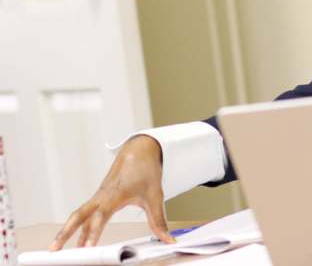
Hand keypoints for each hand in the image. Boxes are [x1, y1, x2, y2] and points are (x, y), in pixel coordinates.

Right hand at [50, 135, 176, 249]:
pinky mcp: (100, 197)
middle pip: (78, 216)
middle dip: (65, 233)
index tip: (88, 248)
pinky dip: (79, 225)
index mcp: (113, 196)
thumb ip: (158, 221)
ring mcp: (99, 196)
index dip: (94, 233)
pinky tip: (80, 237)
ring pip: (80, 215)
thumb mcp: (155, 196)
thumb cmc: (145, 170)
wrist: (139, 150)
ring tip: (60, 248)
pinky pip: (86, 213)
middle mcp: (102, 197)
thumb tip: (167, 239)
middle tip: (54, 250)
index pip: (99, 218)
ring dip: (69, 231)